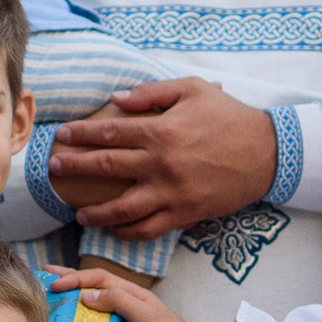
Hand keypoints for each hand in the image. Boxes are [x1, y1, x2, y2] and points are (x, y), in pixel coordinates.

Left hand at [42, 76, 275, 235]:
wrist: (267, 153)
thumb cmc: (230, 116)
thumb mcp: (193, 89)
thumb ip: (152, 93)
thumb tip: (118, 98)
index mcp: (160, 131)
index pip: (109, 133)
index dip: (82, 134)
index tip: (63, 136)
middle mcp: (160, 164)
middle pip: (107, 167)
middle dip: (76, 169)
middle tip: (54, 170)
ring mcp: (171, 192)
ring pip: (123, 207)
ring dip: (97, 211)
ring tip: (79, 213)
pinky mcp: (185, 213)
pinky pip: (150, 228)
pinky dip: (129, 232)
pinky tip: (114, 231)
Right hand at [55, 265, 260, 321]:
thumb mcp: (151, 319)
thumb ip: (121, 304)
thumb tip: (85, 295)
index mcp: (135, 296)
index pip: (99, 279)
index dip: (75, 278)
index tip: (51, 283)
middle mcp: (128, 308)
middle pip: (94, 289)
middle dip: (69, 281)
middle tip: (41, 278)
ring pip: (95, 310)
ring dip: (72, 304)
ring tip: (49, 304)